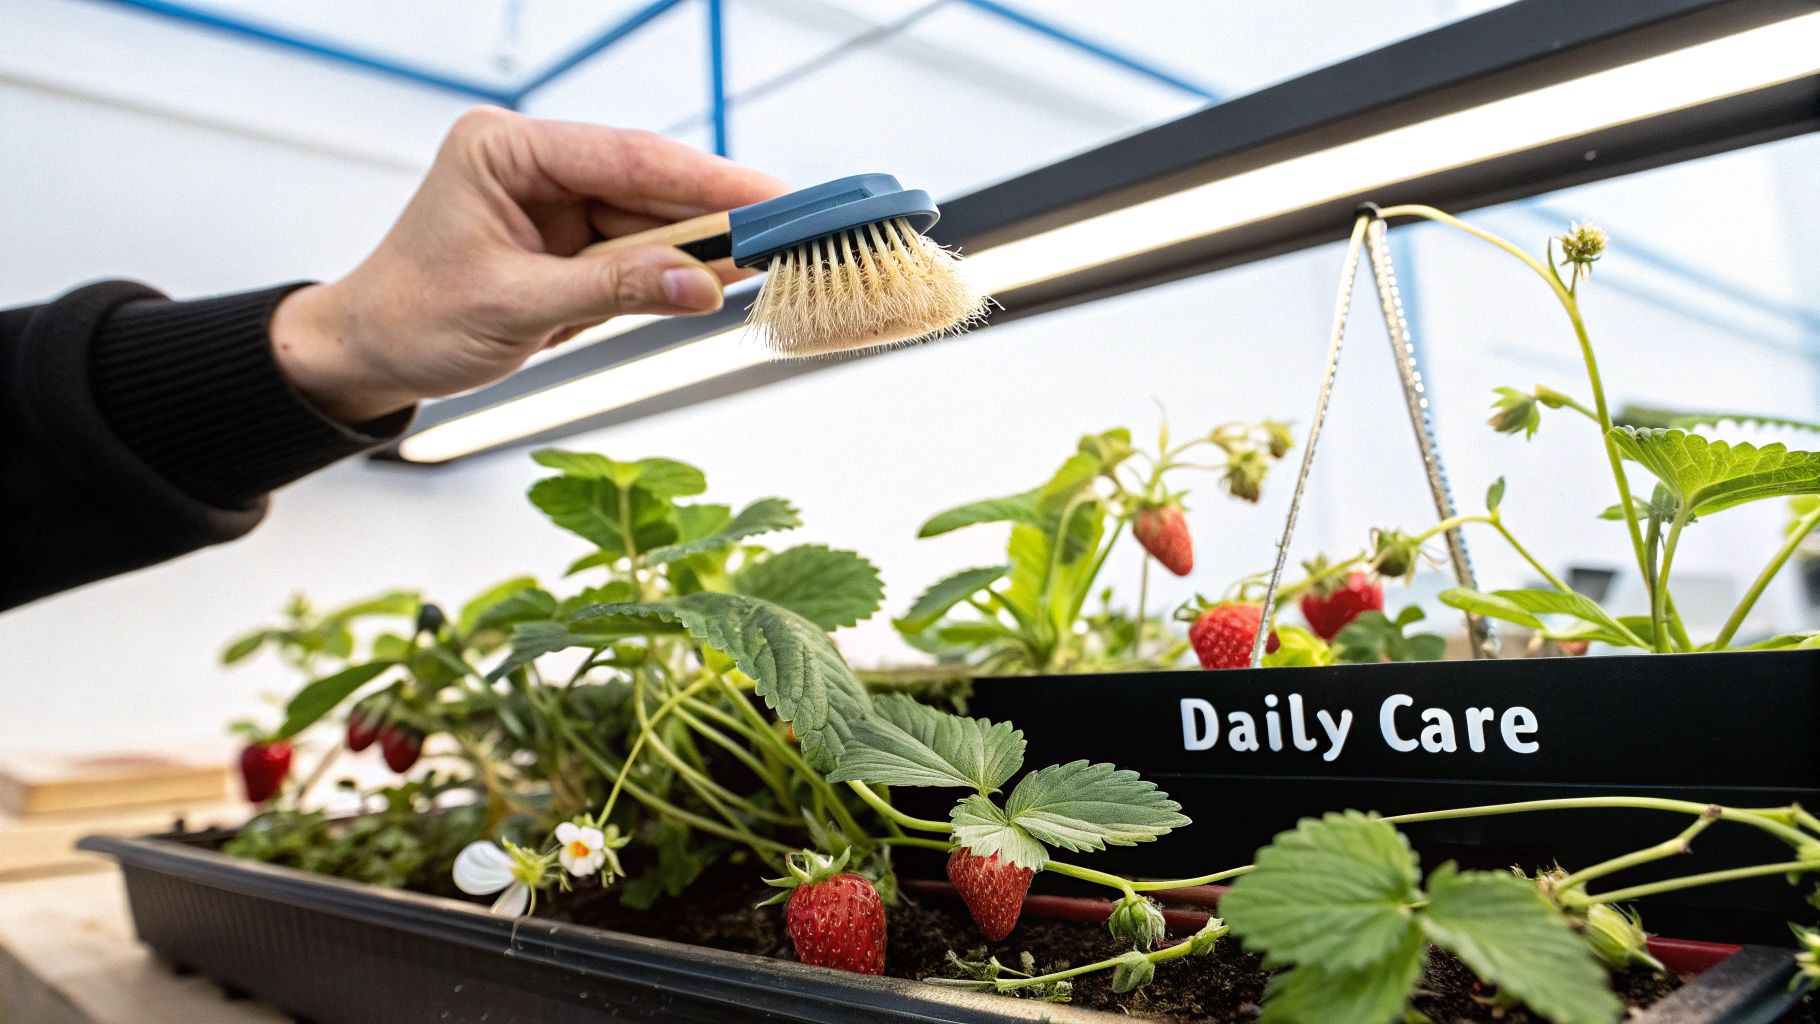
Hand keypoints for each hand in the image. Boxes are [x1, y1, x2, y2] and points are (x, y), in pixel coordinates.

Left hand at [270, 106, 786, 423]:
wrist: (371, 354)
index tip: (769, 198)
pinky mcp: (570, 240)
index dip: (706, 180)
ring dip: (700, 248)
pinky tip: (716, 281)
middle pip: (649, 183)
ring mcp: (555, 200)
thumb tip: (696, 283)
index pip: (625, 156)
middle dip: (714, 214)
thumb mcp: (515, 307)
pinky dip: (675, 272)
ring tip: (763, 266)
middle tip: (787, 234)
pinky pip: (639, 251)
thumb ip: (613, 290)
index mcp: (504, 149)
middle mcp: (534, 163)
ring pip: (652, 218)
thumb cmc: (411, 319)